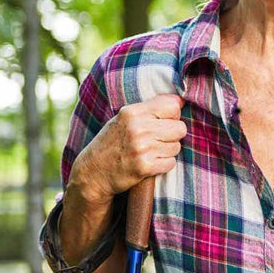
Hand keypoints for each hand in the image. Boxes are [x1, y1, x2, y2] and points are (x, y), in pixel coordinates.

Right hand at [69, 94, 186, 204]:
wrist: (92, 173)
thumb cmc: (112, 143)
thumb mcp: (125, 118)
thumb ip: (151, 108)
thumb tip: (181, 100)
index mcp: (133, 112)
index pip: (173, 106)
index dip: (173, 116)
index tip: (163, 122)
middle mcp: (138, 128)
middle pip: (180, 128)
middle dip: (173, 136)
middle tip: (157, 140)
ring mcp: (141, 148)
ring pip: (176, 147)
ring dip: (167, 151)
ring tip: (150, 152)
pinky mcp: (144, 167)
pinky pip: (171, 163)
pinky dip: (163, 165)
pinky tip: (149, 163)